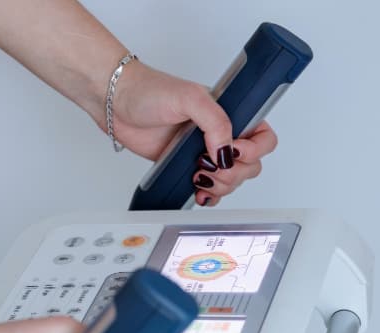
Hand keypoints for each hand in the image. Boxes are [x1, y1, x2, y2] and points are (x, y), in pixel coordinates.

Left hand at [108, 61, 278, 206]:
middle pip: (251, 165)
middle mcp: (221, 134)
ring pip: (231, 180)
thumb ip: (215, 122)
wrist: (116, 103)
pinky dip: (209, 195)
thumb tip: (226, 151)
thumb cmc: (149, 90)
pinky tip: (199, 192)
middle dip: (233, 173)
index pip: (264, 138)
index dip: (255, 150)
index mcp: (230, 113)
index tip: (232, 151)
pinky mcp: (186, 166)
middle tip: (207, 165)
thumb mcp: (189, 98)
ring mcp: (204, 152)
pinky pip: (209, 188)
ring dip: (220, 185)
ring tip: (198, 175)